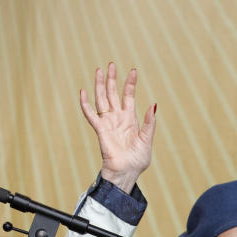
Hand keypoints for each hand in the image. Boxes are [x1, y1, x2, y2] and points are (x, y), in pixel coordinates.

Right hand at [78, 62, 155, 193]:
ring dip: (100, 85)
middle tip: (110, 64)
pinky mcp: (100, 130)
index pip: (128, 97)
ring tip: (99, 70)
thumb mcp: (147, 140)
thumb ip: (149, 123)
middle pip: (113, 94)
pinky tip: (82, 91)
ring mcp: (108, 123)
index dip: (130, 84)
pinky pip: (91, 115)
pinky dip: (85, 104)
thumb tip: (153, 105)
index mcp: (130, 120)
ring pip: (102, 99)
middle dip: (112, 79)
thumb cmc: (138, 160)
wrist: (127, 172)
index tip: (133, 71)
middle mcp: (118, 118)